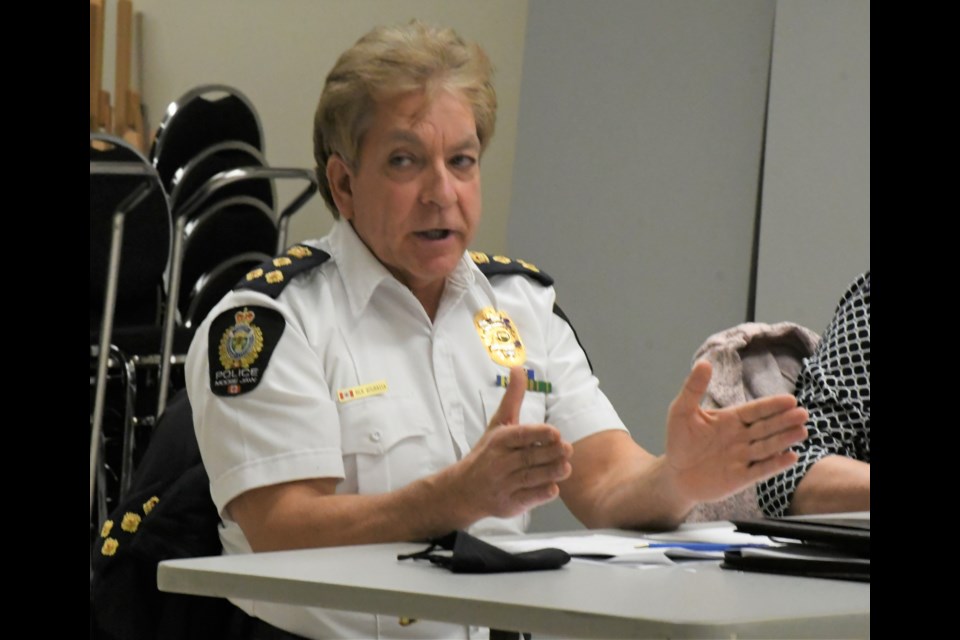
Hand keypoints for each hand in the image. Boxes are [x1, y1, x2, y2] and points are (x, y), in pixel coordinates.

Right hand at [449, 367, 572, 520]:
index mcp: (498, 441)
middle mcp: (500, 462)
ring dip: (551, 473)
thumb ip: (512, 398)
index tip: (555, 433)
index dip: (538, 434)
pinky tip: (553, 487)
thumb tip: (519, 368)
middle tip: (568, 448)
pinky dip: (541, 493)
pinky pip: (528, 498)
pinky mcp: (509, 503)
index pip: (519, 436)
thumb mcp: (498, 424)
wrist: (463, 489)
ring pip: (531, 478)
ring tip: (566, 467)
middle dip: (550, 454)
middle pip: (529, 457)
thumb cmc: (486, 453)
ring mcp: (503, 484)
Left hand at [664, 360, 807, 503]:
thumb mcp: (682, 411)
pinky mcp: (741, 477)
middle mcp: (741, 437)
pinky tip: (791, 457)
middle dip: (784, 420)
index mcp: (731, 419)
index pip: (755, 410)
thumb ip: (694, 389)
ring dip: (784, 439)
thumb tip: (704, 362)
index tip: (790, 399)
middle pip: (766, 427)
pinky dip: (775, 464)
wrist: (675, 474)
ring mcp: (743, 457)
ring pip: (767, 447)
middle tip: (803, 413)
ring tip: (802, 431)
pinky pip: (760, 470)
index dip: (772, 405)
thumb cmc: (680, 440)